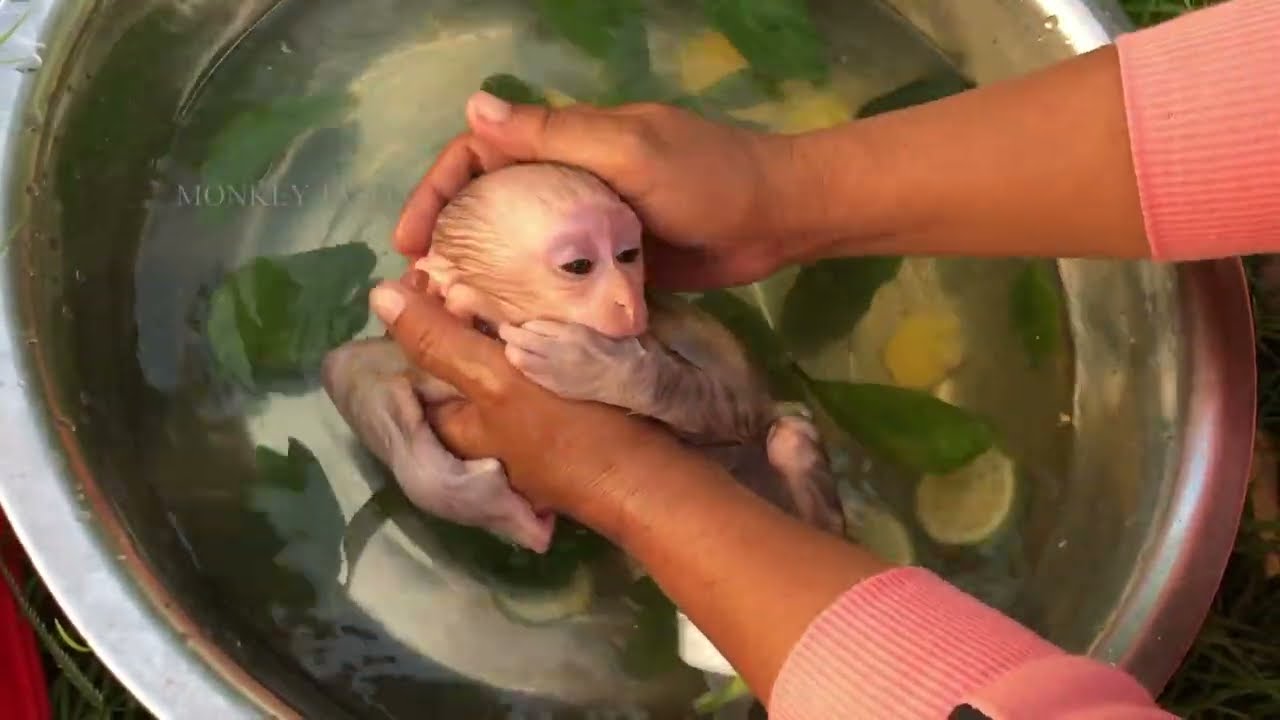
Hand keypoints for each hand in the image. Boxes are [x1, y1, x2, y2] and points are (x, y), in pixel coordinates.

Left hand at [367, 274, 704, 529]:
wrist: (654, 476)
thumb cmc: (572, 430)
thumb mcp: (495, 382)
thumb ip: (438, 342)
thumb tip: (377, 295)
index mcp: (453, 426)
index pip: (418, 360)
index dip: (420, 312)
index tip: (437, 264)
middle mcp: (481, 432)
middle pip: (459, 362)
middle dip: (463, 317)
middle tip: (478, 262)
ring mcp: (524, 431)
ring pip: (499, 367)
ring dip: (503, 327)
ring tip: (512, 277)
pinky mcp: (563, 421)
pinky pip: (537, 374)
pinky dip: (536, 344)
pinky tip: (550, 315)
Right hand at [393, 92, 807, 290]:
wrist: (779, 220)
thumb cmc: (709, 177)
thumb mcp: (631, 150)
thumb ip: (557, 135)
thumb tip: (474, 108)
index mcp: (566, 143)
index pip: (479, 156)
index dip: (436, 192)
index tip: (408, 241)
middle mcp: (569, 182)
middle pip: (489, 206)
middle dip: (448, 243)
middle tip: (422, 293)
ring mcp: (590, 228)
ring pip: (518, 249)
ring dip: (482, 278)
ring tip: (453, 321)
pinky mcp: (611, 266)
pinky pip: (557, 282)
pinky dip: (528, 302)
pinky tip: (509, 334)